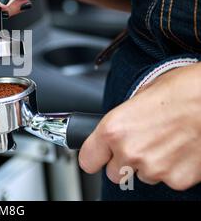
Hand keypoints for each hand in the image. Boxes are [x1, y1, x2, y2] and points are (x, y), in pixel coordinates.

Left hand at [79, 63, 200, 190]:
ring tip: (166, 141)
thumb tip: (120, 125)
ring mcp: (154, 169)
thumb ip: (123, 118)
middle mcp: (129, 152)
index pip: (87, 160)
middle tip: (141, 143)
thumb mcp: (141, 96)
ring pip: (142, 176)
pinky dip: (172, 169)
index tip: (100, 155)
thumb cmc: (183, 91)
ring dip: (150, 164)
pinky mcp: (177, 180)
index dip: (95, 157)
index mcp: (114, 129)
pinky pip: (167, 179)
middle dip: (124, 162)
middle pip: (114, 173)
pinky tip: (180, 149)